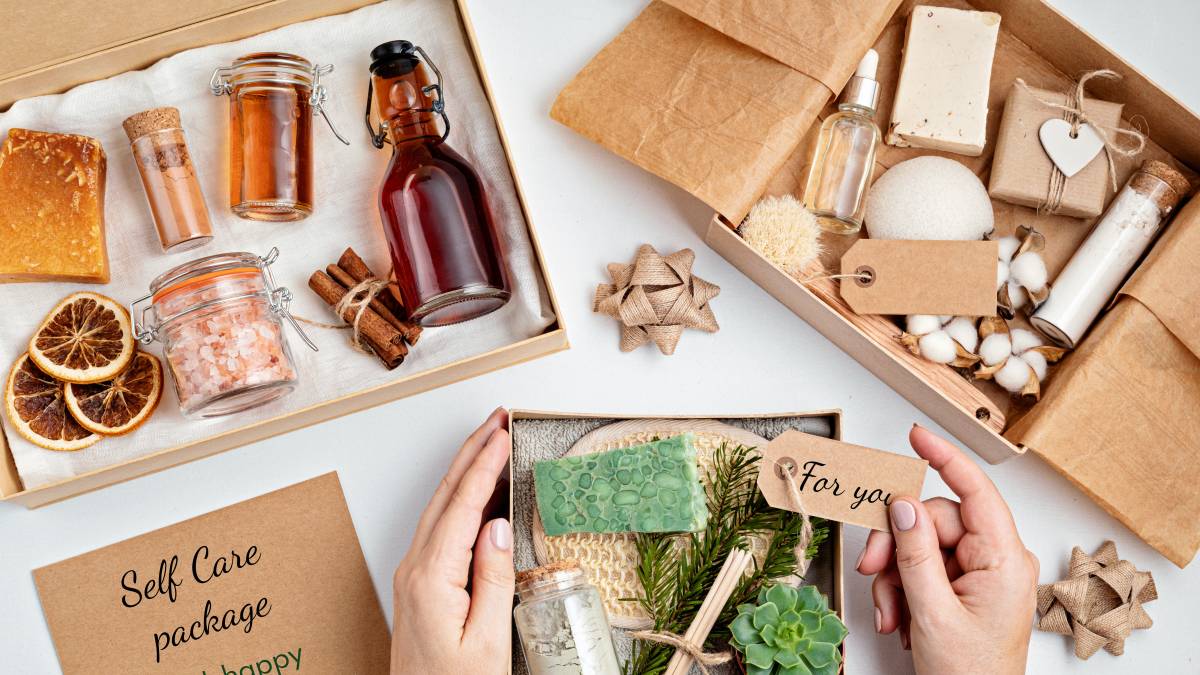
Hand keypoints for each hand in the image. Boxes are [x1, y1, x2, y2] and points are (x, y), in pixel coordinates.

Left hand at [391, 408, 512, 673]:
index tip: (502, 433)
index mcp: (431, 579)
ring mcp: (414, 576)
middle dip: (471, 452)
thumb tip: (497, 525)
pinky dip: (460, 499)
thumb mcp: (486, 640)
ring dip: (465, 471)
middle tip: (497, 418)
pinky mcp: (419, 586)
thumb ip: (493, 579)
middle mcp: (415, 570)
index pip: (462, 507)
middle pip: (445, 496)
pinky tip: (477, 493)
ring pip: (440, 508)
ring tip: (490, 441)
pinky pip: (440, 528)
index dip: (484, 466)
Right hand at [857, 425, 1037, 674]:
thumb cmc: (971, 674)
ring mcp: (981, 573)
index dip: (945, 458)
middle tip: (872, 570)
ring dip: (895, 576)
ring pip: (921, 545)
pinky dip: (902, 589)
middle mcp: (997, 559)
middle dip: (896, 545)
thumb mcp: (932, 612)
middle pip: (933, 520)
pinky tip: (899, 617)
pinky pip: (923, 567)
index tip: (918, 436)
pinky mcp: (964, 587)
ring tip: (890, 612)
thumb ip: (915, 553)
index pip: (975, 491)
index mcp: (1005, 560)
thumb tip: (901, 505)